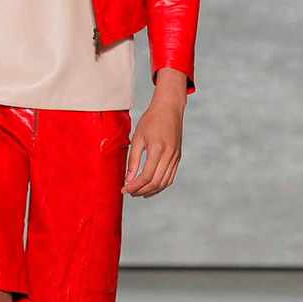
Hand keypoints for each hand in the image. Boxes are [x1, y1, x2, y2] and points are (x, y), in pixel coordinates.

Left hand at [122, 81, 185, 198]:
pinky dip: (160, 185)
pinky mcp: (178, 157)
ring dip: (151, 191)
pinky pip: (170, 177)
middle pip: (155, 182)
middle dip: (141, 191)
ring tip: (138, 192)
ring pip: (164, 183)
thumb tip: (128, 179)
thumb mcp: (137, 138)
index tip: (124, 189)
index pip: (146, 176)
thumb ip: (133, 160)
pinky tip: (151, 187)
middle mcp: (169, 155)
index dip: (134, 186)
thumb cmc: (151, 120)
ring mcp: (175, 157)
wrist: (169, 108)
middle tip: (129, 192)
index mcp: (157, 149)